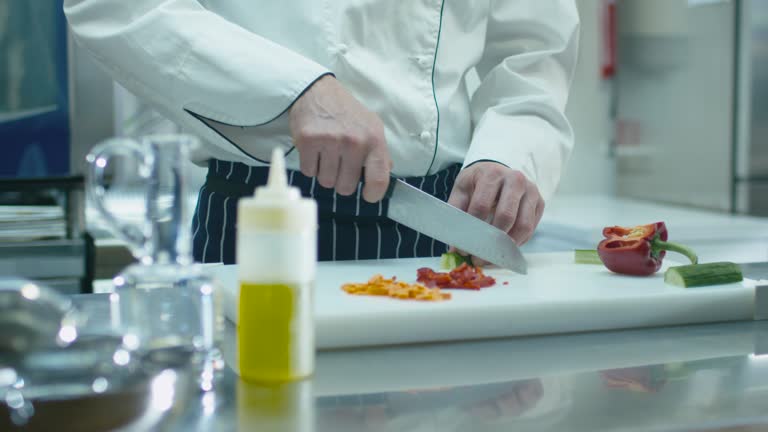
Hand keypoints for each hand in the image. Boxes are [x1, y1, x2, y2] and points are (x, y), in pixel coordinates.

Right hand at [289, 75, 391, 201]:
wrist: (316, 91)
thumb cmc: (345, 112)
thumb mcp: (371, 127)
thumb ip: (379, 152)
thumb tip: (386, 172)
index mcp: (374, 140)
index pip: (379, 179)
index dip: (373, 194)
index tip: (367, 195)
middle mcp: (354, 142)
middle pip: (346, 187)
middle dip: (341, 180)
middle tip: (339, 163)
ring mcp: (330, 141)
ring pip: (326, 182)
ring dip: (324, 173)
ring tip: (326, 153)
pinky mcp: (308, 141)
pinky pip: (308, 172)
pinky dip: (310, 165)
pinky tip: (315, 150)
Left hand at [448, 162, 544, 262]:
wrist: (497, 170)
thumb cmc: (478, 183)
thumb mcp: (462, 190)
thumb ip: (456, 214)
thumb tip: (454, 247)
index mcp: (492, 174)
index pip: (481, 206)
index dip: (472, 229)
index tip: (463, 247)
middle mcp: (515, 180)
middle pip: (505, 216)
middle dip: (491, 241)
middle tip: (479, 257)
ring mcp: (531, 191)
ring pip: (523, 225)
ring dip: (507, 246)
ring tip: (492, 257)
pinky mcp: (540, 203)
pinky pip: (531, 229)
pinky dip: (518, 242)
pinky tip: (505, 248)